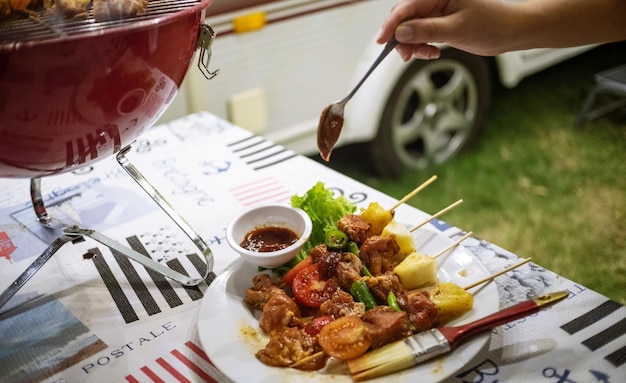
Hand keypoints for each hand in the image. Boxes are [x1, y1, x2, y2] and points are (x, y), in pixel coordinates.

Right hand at [376, 0, 515, 60]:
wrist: (510, 31)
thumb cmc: (492, 23)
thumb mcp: (457, 29)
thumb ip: (426, 30)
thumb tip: (401, 32)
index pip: (405, 8)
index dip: (391, 24)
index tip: (382, 40)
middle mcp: (434, 0)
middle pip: (403, 18)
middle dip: (401, 37)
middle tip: (407, 54)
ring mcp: (435, 12)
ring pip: (409, 29)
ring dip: (412, 45)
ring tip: (427, 54)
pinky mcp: (437, 24)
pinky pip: (419, 34)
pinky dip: (420, 46)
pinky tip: (432, 52)